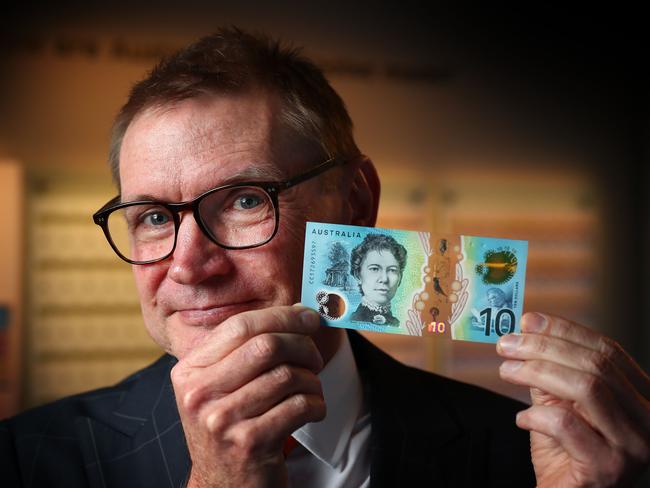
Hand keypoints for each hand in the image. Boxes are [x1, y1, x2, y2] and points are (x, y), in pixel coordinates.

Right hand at [170, 305, 325, 487]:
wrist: (224, 484)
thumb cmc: (231, 426)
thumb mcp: (222, 386)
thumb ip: (248, 348)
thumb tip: (297, 311)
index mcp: (189, 371)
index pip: (240, 326)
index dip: (281, 316)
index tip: (308, 317)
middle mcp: (198, 394)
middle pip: (266, 346)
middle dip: (302, 345)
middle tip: (315, 357)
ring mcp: (221, 420)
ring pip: (287, 375)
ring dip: (311, 380)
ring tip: (310, 389)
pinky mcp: (249, 443)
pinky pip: (299, 405)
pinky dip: (316, 404)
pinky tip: (311, 411)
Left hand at [497, 312, 649, 486]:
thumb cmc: (565, 453)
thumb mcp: (559, 403)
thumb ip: (550, 370)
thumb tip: (530, 325)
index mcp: (640, 397)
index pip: (607, 350)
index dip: (565, 330)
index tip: (528, 321)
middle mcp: (647, 419)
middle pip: (596, 365)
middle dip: (544, 347)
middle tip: (506, 345)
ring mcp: (633, 445)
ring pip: (586, 388)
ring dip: (537, 372)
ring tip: (507, 371)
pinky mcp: (608, 469)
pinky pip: (567, 425)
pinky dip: (537, 415)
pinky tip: (522, 418)